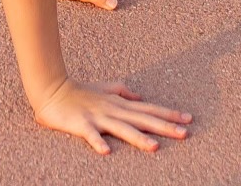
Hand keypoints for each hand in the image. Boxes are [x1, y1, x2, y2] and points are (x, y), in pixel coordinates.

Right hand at [35, 79, 191, 154]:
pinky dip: (98, 142)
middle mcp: (113, 109)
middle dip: (165, 126)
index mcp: (119, 103)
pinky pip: (91, 135)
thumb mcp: (104, 88)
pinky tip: (107, 152)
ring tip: (154, 147)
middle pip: (143, 119)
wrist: (52, 89)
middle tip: (186, 133)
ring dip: (138, 138)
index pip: (149, 109)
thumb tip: (138, 96)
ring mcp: (98, 117)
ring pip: (122, 129)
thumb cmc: (79, 91)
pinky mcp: (82, 124)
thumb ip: (122, 90)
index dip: (168, 114)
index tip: (188, 119)